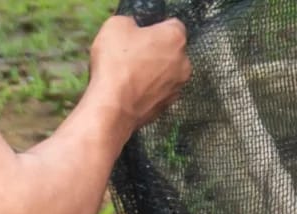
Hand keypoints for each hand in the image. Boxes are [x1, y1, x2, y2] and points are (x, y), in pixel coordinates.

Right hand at [86, 14, 191, 131]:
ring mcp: (177, 87)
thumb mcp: (116, 26)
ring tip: (129, 74)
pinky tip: (131, 90)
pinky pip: (159, 91)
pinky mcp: (167, 106)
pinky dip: (148, 90)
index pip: (172, 25)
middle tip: (132, 54)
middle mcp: (184, 63)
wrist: (113, 107)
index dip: (154, 28)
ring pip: (166, 73)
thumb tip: (133, 29)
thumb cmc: (116, 64)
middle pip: (170, 51)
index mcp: (175, 38)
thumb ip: (131, 23)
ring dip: (152, 71)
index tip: (140, 34)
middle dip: (154, 51)